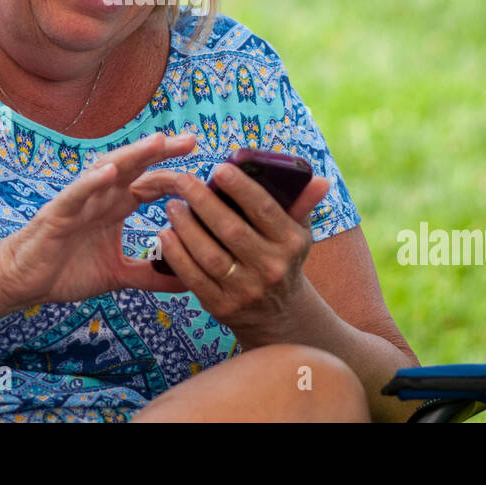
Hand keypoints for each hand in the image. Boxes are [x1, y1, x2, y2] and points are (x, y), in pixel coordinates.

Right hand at [0, 132, 198, 308]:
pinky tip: (108, 172)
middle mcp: (101, 197)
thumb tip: (188, 282)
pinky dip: (91, 182)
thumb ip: (151, 275)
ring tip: (156, 142)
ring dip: (132, 156)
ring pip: (108, 172)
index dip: (176, 176)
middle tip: (192, 141)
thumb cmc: (66, 270)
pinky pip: (76, 194)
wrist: (22, 281)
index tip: (206, 171)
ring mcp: (79, 202)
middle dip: (162, 153)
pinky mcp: (57, 213)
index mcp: (116, 207)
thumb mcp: (118, 275)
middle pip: (136, 168)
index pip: (151, 185)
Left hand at [129, 163, 331, 346]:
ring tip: (172, 205)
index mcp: (291, 243)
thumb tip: (320, 179)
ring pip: (209, 255)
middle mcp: (271, 268)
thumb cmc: (283, 260)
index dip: (241, 188)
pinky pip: (194, 279)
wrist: (280, 316)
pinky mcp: (222, 307)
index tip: (219, 168)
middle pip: (232, 230)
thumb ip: (302, 204)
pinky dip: (176, 256)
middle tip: (183, 181)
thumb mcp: (298, 234)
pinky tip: (165, 235)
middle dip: (204, 202)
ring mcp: (246, 290)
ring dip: (186, 228)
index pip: (264, 209)